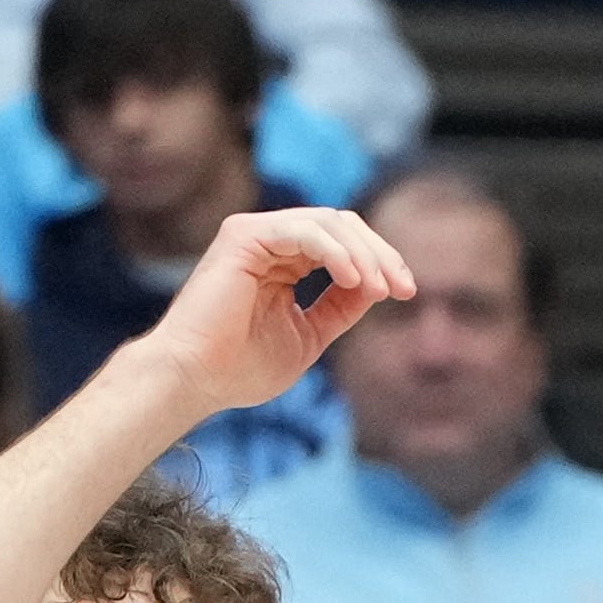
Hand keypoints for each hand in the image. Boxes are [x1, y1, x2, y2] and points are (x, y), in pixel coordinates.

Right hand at [145, 207, 413, 416]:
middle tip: (404, 288)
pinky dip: (335, 251)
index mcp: (285, 261)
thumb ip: (340, 308)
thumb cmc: (241, 368)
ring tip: (379, 287)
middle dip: (381, 254)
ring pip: (329, 222)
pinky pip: (304, 230)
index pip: (345, 244)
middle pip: (343, 225)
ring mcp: (256, 234)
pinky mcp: (243, 235)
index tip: (406, 292)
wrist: (195, 380)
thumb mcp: (310, 335)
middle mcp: (271, 240)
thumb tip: (377, 285)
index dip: (381, 263)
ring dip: (364, 254)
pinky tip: (354, 279)